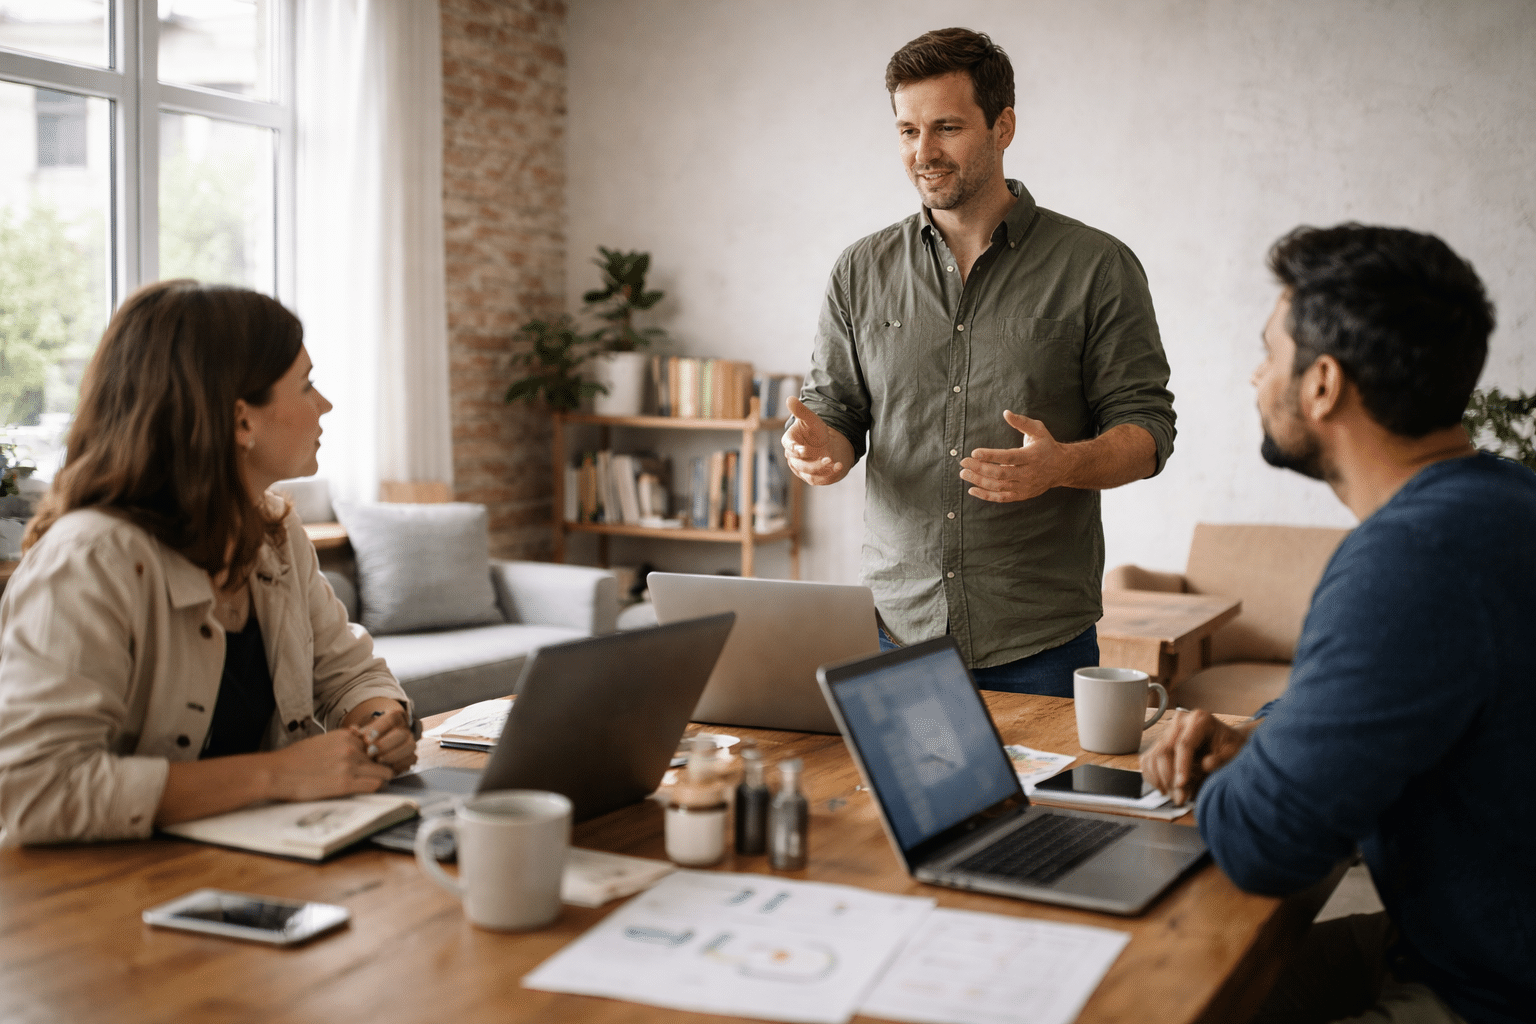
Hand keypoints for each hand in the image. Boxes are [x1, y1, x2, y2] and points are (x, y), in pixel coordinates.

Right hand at [264, 728, 395, 801]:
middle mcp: (350, 748)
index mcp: (344, 736)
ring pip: (383, 771)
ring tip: (376, 783)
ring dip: (382, 778)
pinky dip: (377, 788)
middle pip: (382, 757)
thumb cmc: (294, 759)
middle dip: (382, 766)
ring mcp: (350, 765)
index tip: (375, 761)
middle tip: (378, 774)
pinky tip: (369, 790)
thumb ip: (342, 739)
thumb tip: (356, 734)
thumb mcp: (320, 740)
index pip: (374, 743)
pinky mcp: (345, 783)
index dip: (376, 754)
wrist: (277, 772)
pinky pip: (375, 785)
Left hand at [343, 699, 417, 773]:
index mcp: (394, 718)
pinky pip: (411, 759)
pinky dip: (400, 764)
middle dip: (385, 744)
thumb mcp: (363, 733)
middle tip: (370, 752)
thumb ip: (358, 732)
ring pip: (409, 746)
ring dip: (393, 754)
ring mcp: (410, 742)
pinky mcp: (412, 757)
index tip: (366, 739)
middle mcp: (405, 729)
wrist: (378, 748)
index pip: (391, 719)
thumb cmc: (369, 739)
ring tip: (378, 760)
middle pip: (401, 733)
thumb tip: (353, 730)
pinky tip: (387, 767)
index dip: (379, 729)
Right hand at [782, 396, 851, 485]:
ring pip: (809, 474)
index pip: (789, 447)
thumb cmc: (815, 431)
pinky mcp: (813, 477)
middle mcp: (794, 458)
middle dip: (813, 463)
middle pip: (800, 464)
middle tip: (827, 458)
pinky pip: (819, 480)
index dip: (795, 449)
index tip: (803, 450)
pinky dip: (829, 476)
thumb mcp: (811, 419)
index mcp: (790, 442)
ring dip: (822, 470)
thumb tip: (790, 398)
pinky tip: (839, 467)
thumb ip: (801, 411)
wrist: (827, 444)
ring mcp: (802, 469)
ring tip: (835, 463)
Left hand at [960, 410, 1071, 502]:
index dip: (991, 456)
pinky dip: (986, 495)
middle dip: (980, 469)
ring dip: (979, 481)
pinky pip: (1002, 498)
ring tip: (964, 474)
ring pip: (999, 487)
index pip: (1009, 457)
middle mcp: (1029, 473)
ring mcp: (1025, 486)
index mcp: (1032, 456)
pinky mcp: (1022, 495)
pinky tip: (972, 490)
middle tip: (963, 462)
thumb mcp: (1038, 430)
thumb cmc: (1046, 445)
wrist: (1062, 467)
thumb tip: (1006, 413)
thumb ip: (1022, 422)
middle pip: (1001, 474)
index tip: (974, 452)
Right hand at [1140, 708, 1256, 805]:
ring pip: (1153, 757)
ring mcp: (1167, 732)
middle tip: (1181, 798)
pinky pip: (1148, 761)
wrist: (1226, 743)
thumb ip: (1222, 759)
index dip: (1181, 766)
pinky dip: (1153, 777)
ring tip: (1177, 796)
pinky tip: (1166, 788)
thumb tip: (1206, 764)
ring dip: (1161, 781)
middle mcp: (1179, 722)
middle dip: (1170, 778)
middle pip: (1164, 751)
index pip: (1184, 744)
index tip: (1182, 784)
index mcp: (1199, 719)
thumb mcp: (1234, 752)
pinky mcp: (1160, 743)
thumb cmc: (1230, 747)